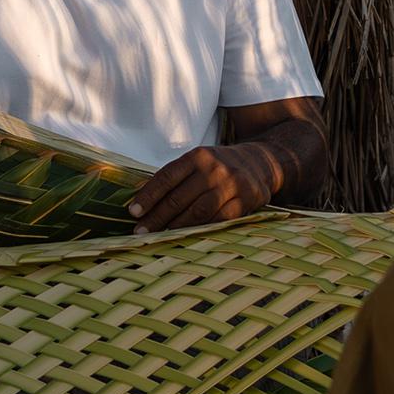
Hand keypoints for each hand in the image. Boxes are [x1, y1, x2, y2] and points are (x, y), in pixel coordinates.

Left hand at [128, 144, 282, 232]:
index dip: (148, 196)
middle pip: (179, 198)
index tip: (133, 212)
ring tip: (159, 237)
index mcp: (197, 156)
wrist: (260, 162)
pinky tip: (187, 237)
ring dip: (176, 227)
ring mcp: (231, 184)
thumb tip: (142, 200)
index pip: (166, 177)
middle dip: (157, 217)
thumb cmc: (219, 166)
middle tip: (140, 232)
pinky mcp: (245, 200)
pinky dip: (201, 230)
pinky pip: (219, 220)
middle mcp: (214, 168)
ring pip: (198, 212)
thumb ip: (175, 177)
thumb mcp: (198, 161)